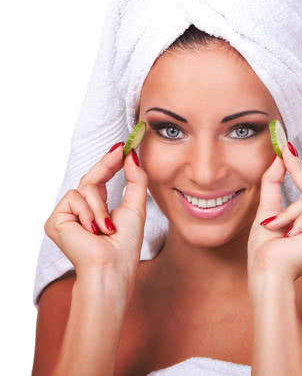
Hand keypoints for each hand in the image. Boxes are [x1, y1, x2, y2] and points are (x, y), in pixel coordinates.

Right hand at [44, 143, 147, 294]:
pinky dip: (87, 212)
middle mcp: (81, 210)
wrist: (111, 266)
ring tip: (107, 228)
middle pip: (91, 178)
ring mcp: (67, 215)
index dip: (111, 162)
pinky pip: (73, 198)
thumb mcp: (135, 206)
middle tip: (121, 149)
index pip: (101, 179)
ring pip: (85, 188)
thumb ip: (135, 180)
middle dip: (107, 164)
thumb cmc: (125, 244)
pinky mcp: (55, 221)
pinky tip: (92, 230)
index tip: (124, 145)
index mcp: (98, 208)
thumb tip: (131, 154)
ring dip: (100, 207)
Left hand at [247, 142, 301, 284]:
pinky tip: (292, 235)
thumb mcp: (266, 211)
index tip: (288, 149)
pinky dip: (297, 218)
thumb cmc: (264, 251)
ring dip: (288, 212)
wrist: (267, 272)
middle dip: (297, 172)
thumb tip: (278, 158)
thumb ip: (273, 185)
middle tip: (285, 149)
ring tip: (277, 229)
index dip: (298, 171)